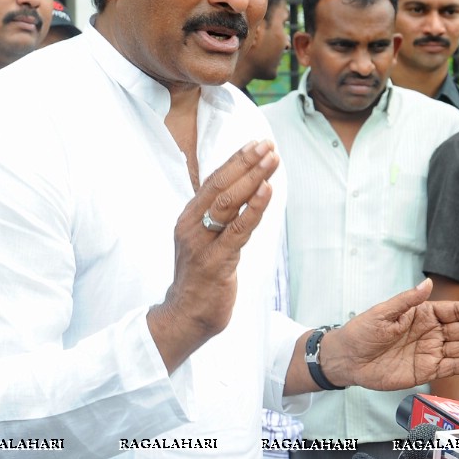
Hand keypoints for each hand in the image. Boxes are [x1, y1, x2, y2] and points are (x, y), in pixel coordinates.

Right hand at [147, 140, 279, 371]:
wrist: (186, 316)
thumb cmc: (200, 277)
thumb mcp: (204, 239)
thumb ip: (217, 216)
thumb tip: (241, 190)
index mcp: (189, 217)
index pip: (213, 180)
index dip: (236, 159)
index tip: (256, 142)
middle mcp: (192, 226)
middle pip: (220, 185)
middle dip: (245, 162)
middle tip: (267, 144)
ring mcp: (202, 244)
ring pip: (228, 203)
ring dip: (252, 178)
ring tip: (272, 160)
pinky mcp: (216, 262)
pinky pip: (237, 230)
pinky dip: (254, 208)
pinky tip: (267, 190)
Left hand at [319, 278, 458, 390]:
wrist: (348, 359)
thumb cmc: (362, 331)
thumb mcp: (383, 313)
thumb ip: (407, 300)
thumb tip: (427, 283)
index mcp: (423, 314)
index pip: (456, 312)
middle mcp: (431, 332)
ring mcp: (430, 351)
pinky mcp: (426, 370)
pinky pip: (452, 366)